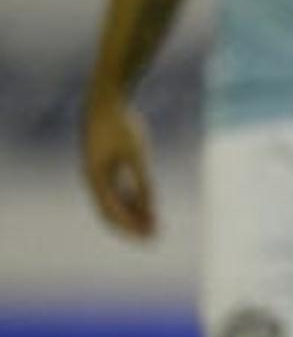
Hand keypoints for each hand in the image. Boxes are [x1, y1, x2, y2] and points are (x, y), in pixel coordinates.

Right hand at [83, 95, 156, 237]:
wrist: (108, 98)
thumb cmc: (123, 124)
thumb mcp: (137, 156)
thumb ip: (143, 183)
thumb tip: (151, 209)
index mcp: (95, 178)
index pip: (111, 213)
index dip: (131, 227)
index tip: (151, 237)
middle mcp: (93, 177)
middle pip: (110, 211)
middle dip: (132, 225)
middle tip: (154, 237)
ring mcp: (97, 170)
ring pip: (114, 200)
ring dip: (133, 213)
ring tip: (154, 224)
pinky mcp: (105, 162)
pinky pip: (117, 188)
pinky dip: (131, 199)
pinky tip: (147, 205)